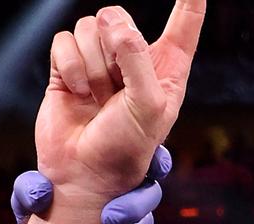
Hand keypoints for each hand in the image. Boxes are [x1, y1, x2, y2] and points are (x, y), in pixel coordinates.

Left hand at [11, 146, 170, 223]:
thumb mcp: (27, 201)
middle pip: (150, 194)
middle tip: (109, 219)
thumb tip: (42, 193)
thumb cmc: (39, 215)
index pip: (147, 159)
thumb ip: (29, 190)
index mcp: (111, 171)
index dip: (158, 162)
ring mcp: (134, 223)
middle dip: (133, 207)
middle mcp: (129, 193)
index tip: (154, 169)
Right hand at [36, 1, 202, 201]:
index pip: (184, 25)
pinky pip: (63, 41)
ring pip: (89, 27)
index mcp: (166, 69)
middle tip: (116, 87)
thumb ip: (137, 58)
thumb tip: (112, 20)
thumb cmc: (127, 148)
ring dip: (92, 65)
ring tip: (97, 97)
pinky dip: (69, 66)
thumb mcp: (149, 105)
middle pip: (120, 17)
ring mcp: (99, 62)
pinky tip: (78, 93)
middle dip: (114, 47)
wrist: (85, 175)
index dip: (190, 2)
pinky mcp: (67, 67)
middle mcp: (134, 60)